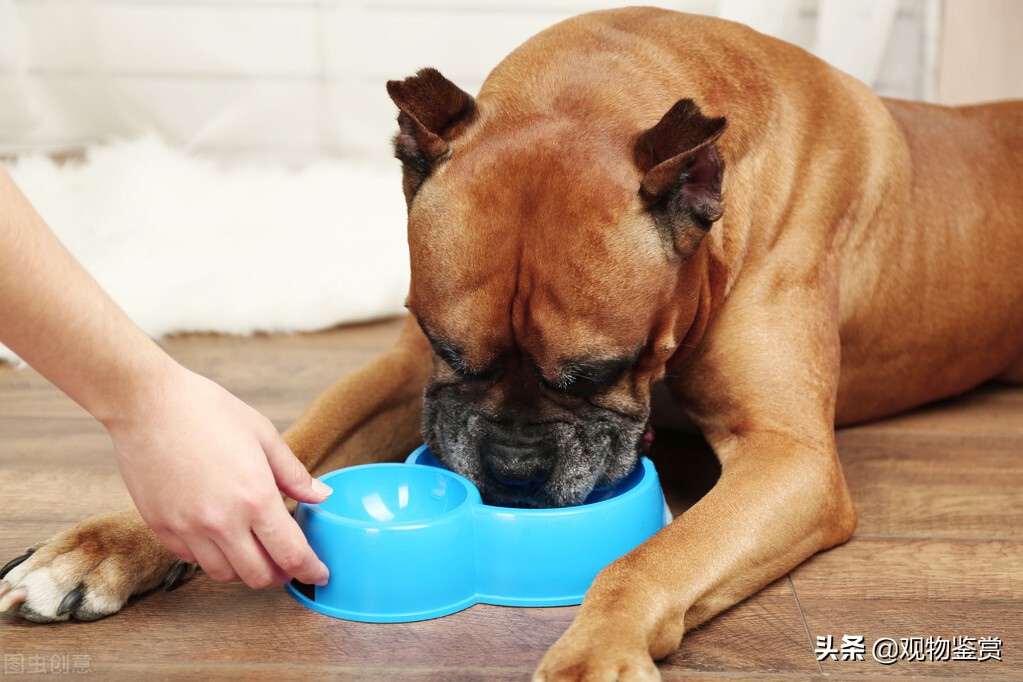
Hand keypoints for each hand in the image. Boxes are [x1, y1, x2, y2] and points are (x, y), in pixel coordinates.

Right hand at [104, 364, 331, 588]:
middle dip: (280, 575)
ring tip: (256, 552)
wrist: (146, 402)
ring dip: (245, 570)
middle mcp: (222, 522)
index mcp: (255, 498)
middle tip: (289, 565)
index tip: (319, 574)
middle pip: (259, 577)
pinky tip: (221, 538)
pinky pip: (192, 559)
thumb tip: (321, 496)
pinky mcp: (161, 526)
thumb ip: (294, 473)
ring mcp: (188, 528)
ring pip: (224, 574)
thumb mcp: (263, 434)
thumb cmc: (206, 410)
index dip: (310, 571)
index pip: (291, 554)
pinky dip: (212, 557)